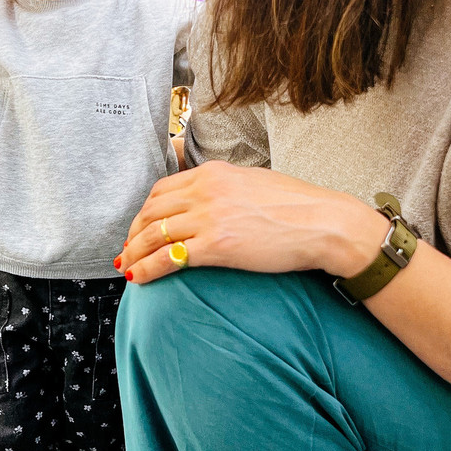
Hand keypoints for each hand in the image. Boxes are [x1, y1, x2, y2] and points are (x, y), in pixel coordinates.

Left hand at [117, 162, 387, 284]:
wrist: (323, 223)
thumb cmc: (297, 207)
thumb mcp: (253, 183)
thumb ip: (225, 189)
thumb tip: (209, 203)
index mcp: (214, 172)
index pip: (162, 190)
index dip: (144, 211)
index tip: (140, 227)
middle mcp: (206, 190)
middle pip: (152, 211)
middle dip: (134, 232)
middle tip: (127, 249)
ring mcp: (209, 216)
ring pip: (153, 234)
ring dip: (134, 252)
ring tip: (127, 266)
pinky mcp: (216, 244)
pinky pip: (168, 257)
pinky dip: (147, 268)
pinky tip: (139, 278)